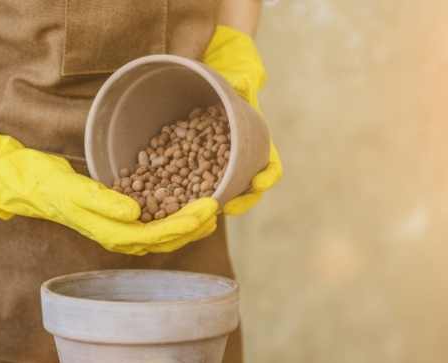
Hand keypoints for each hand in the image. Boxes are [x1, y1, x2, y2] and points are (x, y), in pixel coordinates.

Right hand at [0, 134, 217, 254]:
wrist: (23, 183)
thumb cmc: (44, 183)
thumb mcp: (71, 187)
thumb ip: (102, 202)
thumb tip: (135, 214)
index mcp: (107, 231)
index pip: (155, 236)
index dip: (184, 225)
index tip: (207, 209)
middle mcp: (116, 234)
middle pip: (164, 238)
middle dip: (193, 225)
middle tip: (218, 206)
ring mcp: (117, 227)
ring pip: (160, 233)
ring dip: (187, 223)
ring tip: (211, 210)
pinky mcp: (116, 215)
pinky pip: (151, 220)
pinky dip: (172, 214)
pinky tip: (187, 202)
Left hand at [203, 25, 281, 215]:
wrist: (211, 68)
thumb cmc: (231, 70)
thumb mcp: (239, 73)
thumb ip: (242, 80)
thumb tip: (242, 82)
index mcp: (257, 139)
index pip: (270, 166)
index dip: (266, 177)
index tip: (259, 183)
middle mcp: (241, 155)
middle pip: (246, 187)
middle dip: (240, 200)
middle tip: (228, 207)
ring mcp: (219, 160)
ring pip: (222, 189)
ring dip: (214, 202)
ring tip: (203, 209)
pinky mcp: (196, 160)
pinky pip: (194, 179)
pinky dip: (189, 190)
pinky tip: (176, 197)